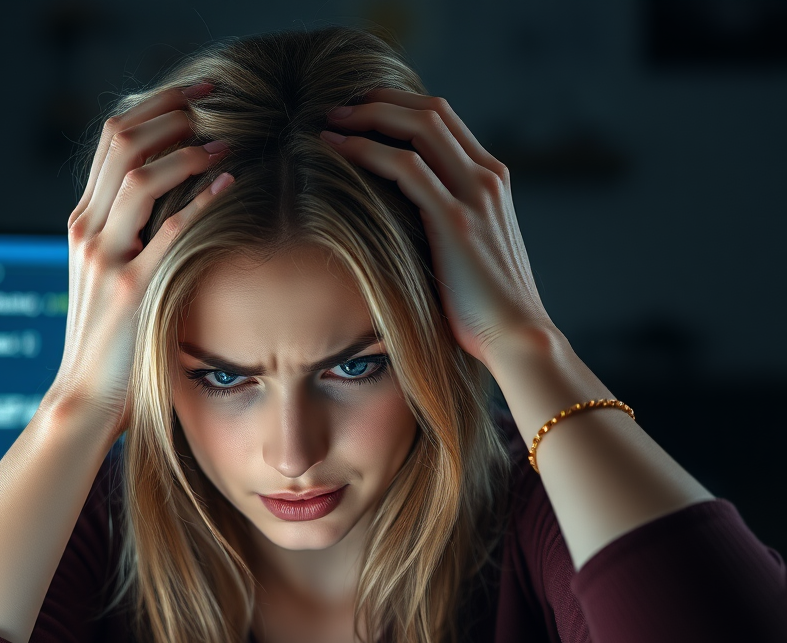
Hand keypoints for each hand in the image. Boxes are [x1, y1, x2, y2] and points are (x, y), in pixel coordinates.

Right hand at [51, 82, 233, 427]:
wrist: (84, 395)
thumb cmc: (109, 340)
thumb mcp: (110, 278)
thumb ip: (130, 239)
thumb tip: (175, 206)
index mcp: (83, 223)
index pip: (112, 140)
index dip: (153, 107)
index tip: (193, 95)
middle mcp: (86, 230)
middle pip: (121, 141)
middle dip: (170, 109)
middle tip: (212, 98)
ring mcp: (104, 258)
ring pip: (138, 176)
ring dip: (186, 150)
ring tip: (222, 140)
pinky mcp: (129, 289)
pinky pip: (167, 231)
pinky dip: (200, 201)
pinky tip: (228, 184)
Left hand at [321, 89, 554, 365]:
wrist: (517, 337)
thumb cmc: (486, 309)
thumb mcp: (467, 255)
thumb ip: (443, 228)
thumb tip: (401, 226)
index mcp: (491, 181)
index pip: (444, 121)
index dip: (399, 108)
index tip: (360, 115)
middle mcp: (488, 177)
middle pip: (431, 110)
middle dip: (379, 101)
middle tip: (337, 109)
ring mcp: (475, 194)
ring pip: (419, 126)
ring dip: (368, 117)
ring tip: (329, 123)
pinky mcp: (455, 220)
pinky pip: (405, 167)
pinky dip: (367, 151)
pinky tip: (336, 152)